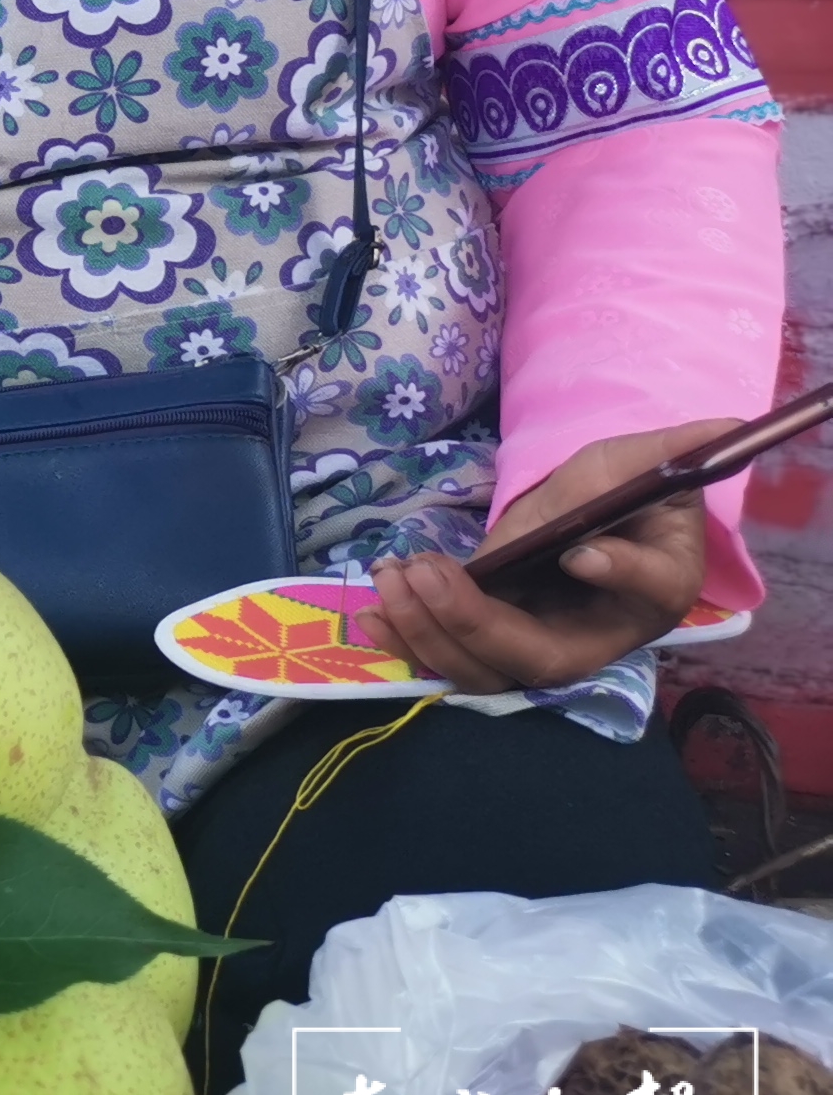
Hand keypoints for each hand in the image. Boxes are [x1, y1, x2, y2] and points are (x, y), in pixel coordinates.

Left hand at [359, 421, 725, 693]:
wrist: (592, 520)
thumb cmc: (625, 492)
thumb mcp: (643, 463)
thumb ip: (670, 451)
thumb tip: (723, 425)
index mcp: (659, 587)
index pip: (648, 590)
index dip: (616, 572)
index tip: (579, 550)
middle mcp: (599, 634)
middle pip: (538, 657)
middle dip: (473, 623)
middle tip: (425, 573)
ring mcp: (541, 643)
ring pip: (484, 670)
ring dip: (428, 632)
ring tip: (392, 581)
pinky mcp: (492, 640)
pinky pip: (450, 658)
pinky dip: (407, 641)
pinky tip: (371, 613)